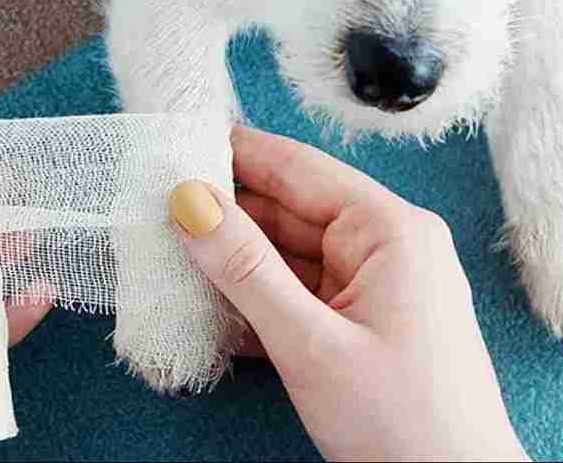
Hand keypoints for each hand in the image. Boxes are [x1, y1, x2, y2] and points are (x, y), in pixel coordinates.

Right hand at [169, 127, 527, 461]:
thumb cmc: (407, 424)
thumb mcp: (311, 344)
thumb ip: (246, 270)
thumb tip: (193, 203)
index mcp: (390, 231)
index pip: (299, 168)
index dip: (236, 152)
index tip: (177, 139)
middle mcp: (389, 247)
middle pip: (290, 210)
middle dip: (226, 212)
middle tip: (155, 205)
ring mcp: (379, 288)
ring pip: (290, 257)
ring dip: (235, 262)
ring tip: (169, 255)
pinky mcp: (366, 327)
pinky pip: (302, 297)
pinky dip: (258, 302)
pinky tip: (210, 309)